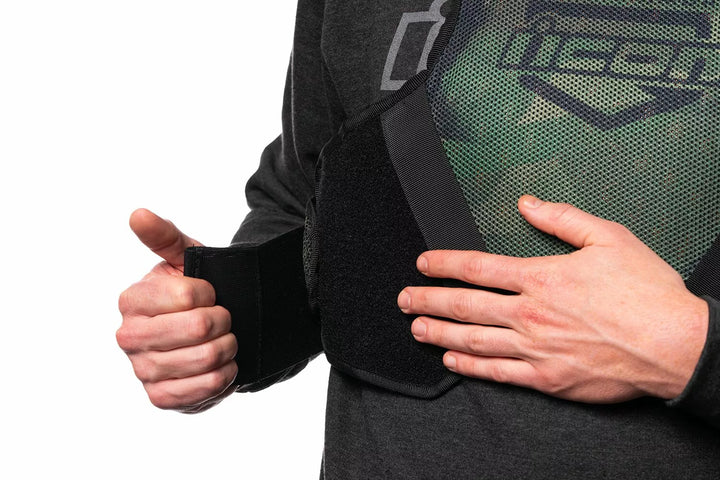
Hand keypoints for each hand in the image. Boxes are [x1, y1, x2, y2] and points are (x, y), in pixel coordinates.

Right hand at [117, 209, 237, 412]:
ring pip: (206, 359)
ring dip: (228, 348)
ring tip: (226, 341)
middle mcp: (129, 337)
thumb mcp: (183, 259)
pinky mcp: (161, 398)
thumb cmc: (193, 291)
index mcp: (132, 300)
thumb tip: (138, 214)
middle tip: (225, 319)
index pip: (189, 294)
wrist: (205, 335)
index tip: (212, 294)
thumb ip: (164, 236)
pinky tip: (223, 365)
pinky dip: (224, 376)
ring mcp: (143, 370)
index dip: (212, 294)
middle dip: (225, 321)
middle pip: (200, 328)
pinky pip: (204, 389)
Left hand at [398, 196, 708, 402]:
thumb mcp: (609, 237)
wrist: (676, 345)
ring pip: (473, 339)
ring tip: (416, 327)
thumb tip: (528, 204)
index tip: (423, 263)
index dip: (444, 264)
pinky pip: (498, 372)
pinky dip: (470, 366)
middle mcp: (530, 314)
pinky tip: (451, 359)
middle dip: (428, 299)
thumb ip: (562, 218)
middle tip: (403, 298)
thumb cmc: (646, 292)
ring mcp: (535, 349)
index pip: (477, 268)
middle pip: (464, 305)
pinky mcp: (547, 379)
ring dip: (439, 331)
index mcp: (541, 277)